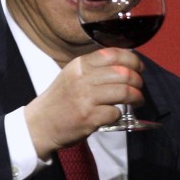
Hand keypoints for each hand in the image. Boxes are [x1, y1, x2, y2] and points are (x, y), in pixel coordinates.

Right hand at [24, 47, 144, 157]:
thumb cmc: (61, 100)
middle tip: (139, 87)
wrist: (39, 124)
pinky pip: (116, 112)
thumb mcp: (73, 75)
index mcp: (80, 65)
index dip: (132, 60)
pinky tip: (115, 114)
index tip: (139, 67)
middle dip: (138, 81)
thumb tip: (126, 64)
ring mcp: (85, 98)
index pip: (113, 54)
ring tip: (137, 100)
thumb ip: (95, 69)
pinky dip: (120, 114)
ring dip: (136, 97)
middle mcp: (82, 78)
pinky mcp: (89, 117)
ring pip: (124, 92)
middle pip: (123, 73)